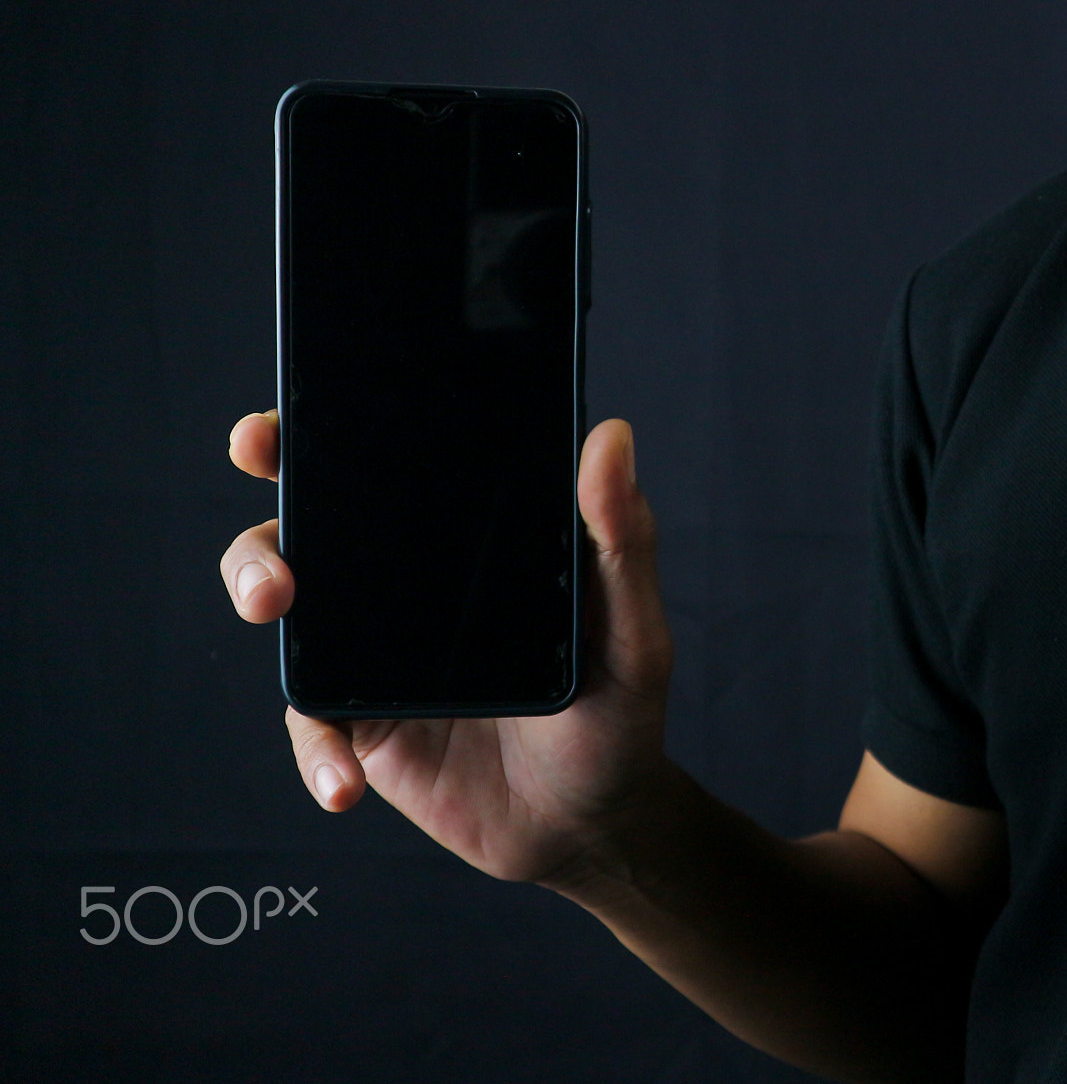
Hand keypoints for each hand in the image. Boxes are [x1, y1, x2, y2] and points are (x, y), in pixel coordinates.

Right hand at [219, 411, 676, 885]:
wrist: (594, 822)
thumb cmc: (618, 713)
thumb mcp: (631, 630)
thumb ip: (622, 540)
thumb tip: (612, 436)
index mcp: (467, 545)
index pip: (387, 470)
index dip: (325, 432)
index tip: (287, 421)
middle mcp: (408, 588)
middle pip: (311, 525)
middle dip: (270, 502)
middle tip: (264, 487)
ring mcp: (374, 656)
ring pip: (288, 606)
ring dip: (257, 583)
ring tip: (273, 602)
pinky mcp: (361, 728)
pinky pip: (312, 727)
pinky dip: (316, 752)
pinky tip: (343, 782)